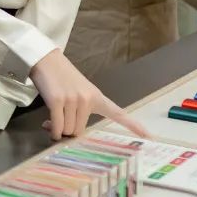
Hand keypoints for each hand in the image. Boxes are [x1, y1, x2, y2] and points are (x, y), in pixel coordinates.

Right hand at [30, 48, 150, 141]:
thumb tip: (67, 133)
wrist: (47, 60)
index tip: (149, 136)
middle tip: (59, 123)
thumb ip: (80, 111)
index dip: (133, 126)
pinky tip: (48, 125)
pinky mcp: (57, 101)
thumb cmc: (62, 78)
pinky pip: (58, 126)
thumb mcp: (80, 91)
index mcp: (97, 97)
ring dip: (59, 130)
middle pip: (80, 131)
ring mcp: (73, 100)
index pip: (118, 113)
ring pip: (68, 130)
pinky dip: (52, 130)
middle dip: (69, 130)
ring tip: (52, 120)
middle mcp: (88, 99)